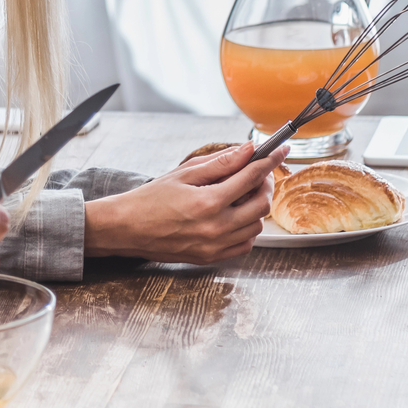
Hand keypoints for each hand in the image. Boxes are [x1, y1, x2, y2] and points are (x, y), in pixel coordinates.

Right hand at [82, 142, 288, 263]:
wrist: (127, 228)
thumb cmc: (150, 198)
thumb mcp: (183, 174)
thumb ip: (219, 163)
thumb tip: (247, 150)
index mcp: (208, 202)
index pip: (251, 177)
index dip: (269, 160)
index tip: (280, 149)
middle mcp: (215, 227)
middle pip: (261, 204)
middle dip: (266, 184)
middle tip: (259, 172)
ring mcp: (215, 246)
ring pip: (257, 226)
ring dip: (257, 207)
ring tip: (243, 193)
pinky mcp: (211, 257)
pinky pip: (245, 245)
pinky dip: (247, 229)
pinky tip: (235, 216)